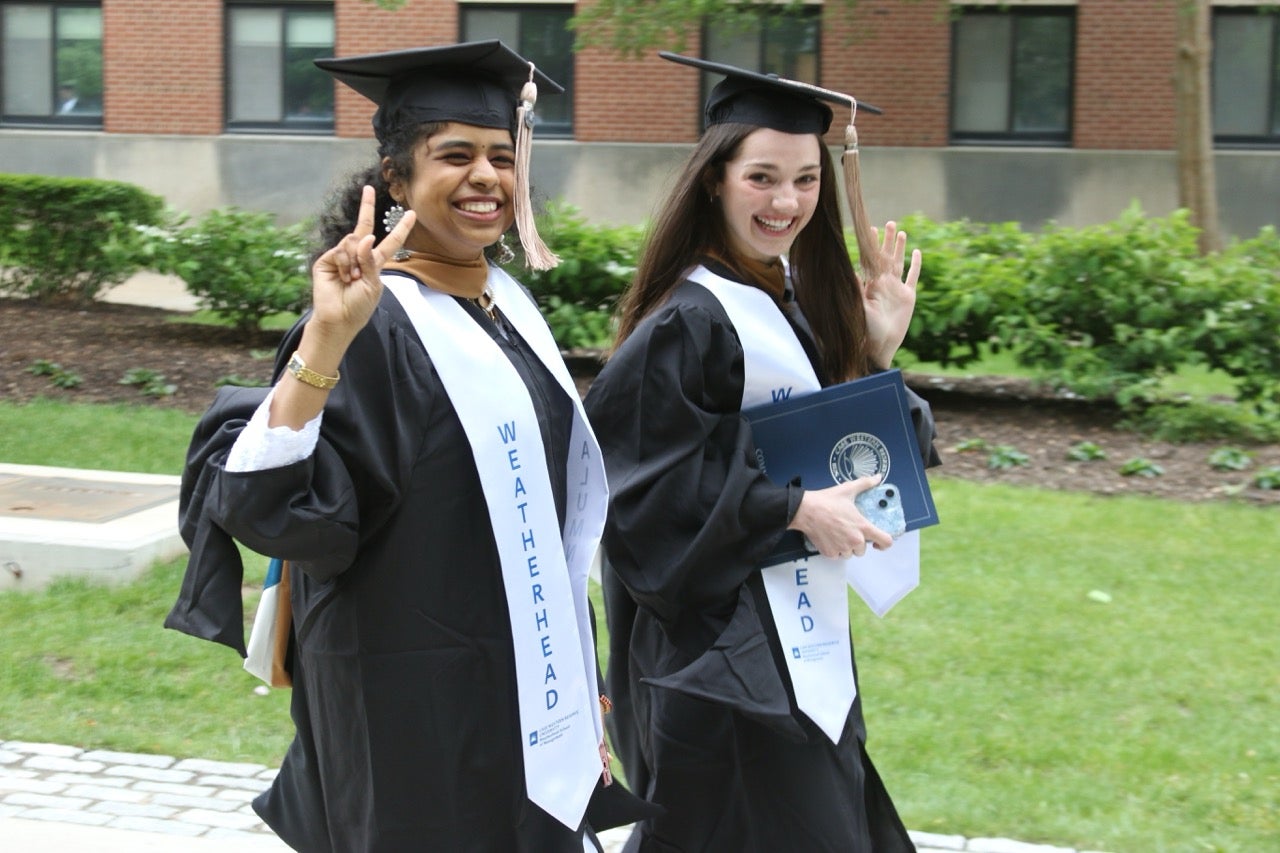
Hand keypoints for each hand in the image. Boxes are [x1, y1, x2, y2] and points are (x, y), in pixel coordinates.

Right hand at [308, 185, 415, 352]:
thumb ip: (371, 260)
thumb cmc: (359, 307)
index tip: (411, 214)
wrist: (338, 319)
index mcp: (375, 264)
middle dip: (366, 207)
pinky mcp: (327, 260)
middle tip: (368, 188)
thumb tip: (366, 236)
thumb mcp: (373, 284)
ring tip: (352, 279)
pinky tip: (342, 277)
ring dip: (356, 260)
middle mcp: (358, 257)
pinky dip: (345, 263)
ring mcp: (342, 257)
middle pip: (364, 228)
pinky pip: (340, 250)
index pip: (391, 242)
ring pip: (353, 241)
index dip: (401, 229)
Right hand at [787, 474, 893, 558]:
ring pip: (849, 554)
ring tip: (838, 534)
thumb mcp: (848, 489)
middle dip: (857, 543)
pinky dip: (834, 549)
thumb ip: (865, 483)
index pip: (885, 541)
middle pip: (863, 550)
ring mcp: (842, 548)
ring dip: (846, 547)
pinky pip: (837, 555)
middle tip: (848, 531)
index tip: (878, 543)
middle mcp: (855, 541)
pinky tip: (829, 538)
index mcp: (863, 527)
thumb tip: (878, 477)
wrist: (805, 511)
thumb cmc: (827, 501)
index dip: (884, 543)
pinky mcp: (830, 553)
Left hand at [861, 221, 920, 368]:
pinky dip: (916, 265)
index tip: (869, 229)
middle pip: (886, 257)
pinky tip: (917, 252)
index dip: (871, 245)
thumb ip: (856, 290)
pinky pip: (913, 277)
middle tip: (889, 223)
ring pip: (900, 263)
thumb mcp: (859, 307)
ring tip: (901, 232)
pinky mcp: (908, 296)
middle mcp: (883, 283)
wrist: (881, 343)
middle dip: (887, 240)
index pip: (870, 259)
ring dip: (900, 248)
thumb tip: (850, 272)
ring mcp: (897, 289)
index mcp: (870, 284)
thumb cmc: (866, 328)